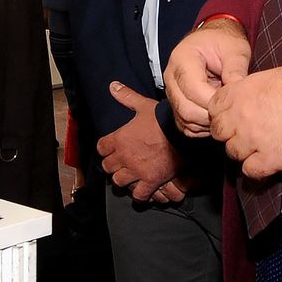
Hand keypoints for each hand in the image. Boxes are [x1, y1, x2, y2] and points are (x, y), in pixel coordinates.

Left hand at [97, 82, 184, 201]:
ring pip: (119, 182)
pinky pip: (139, 195)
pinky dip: (140, 195)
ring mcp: (136, 170)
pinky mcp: (150, 181)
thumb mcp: (143, 105)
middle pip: (107, 167)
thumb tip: (113, 86)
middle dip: (112, 165)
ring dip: (123, 180)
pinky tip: (142, 190)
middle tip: (119, 163)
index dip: (104, 148)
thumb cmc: (162, 119)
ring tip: (128, 176)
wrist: (180, 134)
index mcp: (119, 138)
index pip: (101, 148)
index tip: (109, 148)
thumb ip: (127, 97)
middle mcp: (124, 156)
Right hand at [163, 17, 250, 136]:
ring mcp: (172, 93)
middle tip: (232, 111)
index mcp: (182, 59)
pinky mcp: (176, 105)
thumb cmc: (223, 42)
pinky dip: (202, 127)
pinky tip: (217, 116)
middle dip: (212, 115)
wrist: (212, 42)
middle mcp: (171, 77)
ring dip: (208, 122)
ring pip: (185, 120)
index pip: (193, 89)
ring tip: (226, 111)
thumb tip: (238, 92)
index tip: (234, 101)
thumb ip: (236, 68)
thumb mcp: (235, 49)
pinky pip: (186, 125)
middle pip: (186, 109)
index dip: (214, 101)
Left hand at [208, 64, 281, 178]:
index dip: (221, 111)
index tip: (230, 115)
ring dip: (242, 151)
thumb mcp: (277, 76)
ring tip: (257, 147)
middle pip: (219, 131)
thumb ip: (255, 87)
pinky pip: (250, 170)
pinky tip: (265, 162)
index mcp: (243, 92)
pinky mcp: (270, 160)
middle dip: (228, 132)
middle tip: (242, 132)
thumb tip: (250, 92)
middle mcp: (243, 117)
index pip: (214, 106)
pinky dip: (255, 169)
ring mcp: (254, 140)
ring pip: (232, 152)